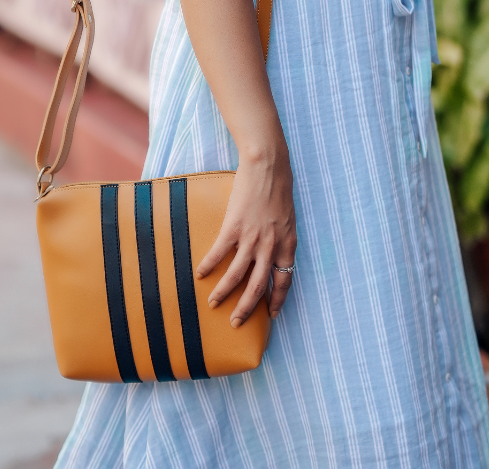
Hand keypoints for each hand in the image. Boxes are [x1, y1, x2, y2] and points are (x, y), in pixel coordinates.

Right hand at [196, 140, 296, 324]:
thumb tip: (272, 255)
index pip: (284, 281)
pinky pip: (219, 253)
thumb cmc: (279, 187)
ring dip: (223, 292)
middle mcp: (270, 246)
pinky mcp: (234, 227)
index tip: (272, 314)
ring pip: (236, 275)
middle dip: (246, 308)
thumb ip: (281, 238)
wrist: (268, 165)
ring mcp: (251, 238)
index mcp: (287, 244)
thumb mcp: (288, 218)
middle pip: (258, 286)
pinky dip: (209, 265)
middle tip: (236, 323)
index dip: (278, 300)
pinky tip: (201, 274)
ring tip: (213, 304)